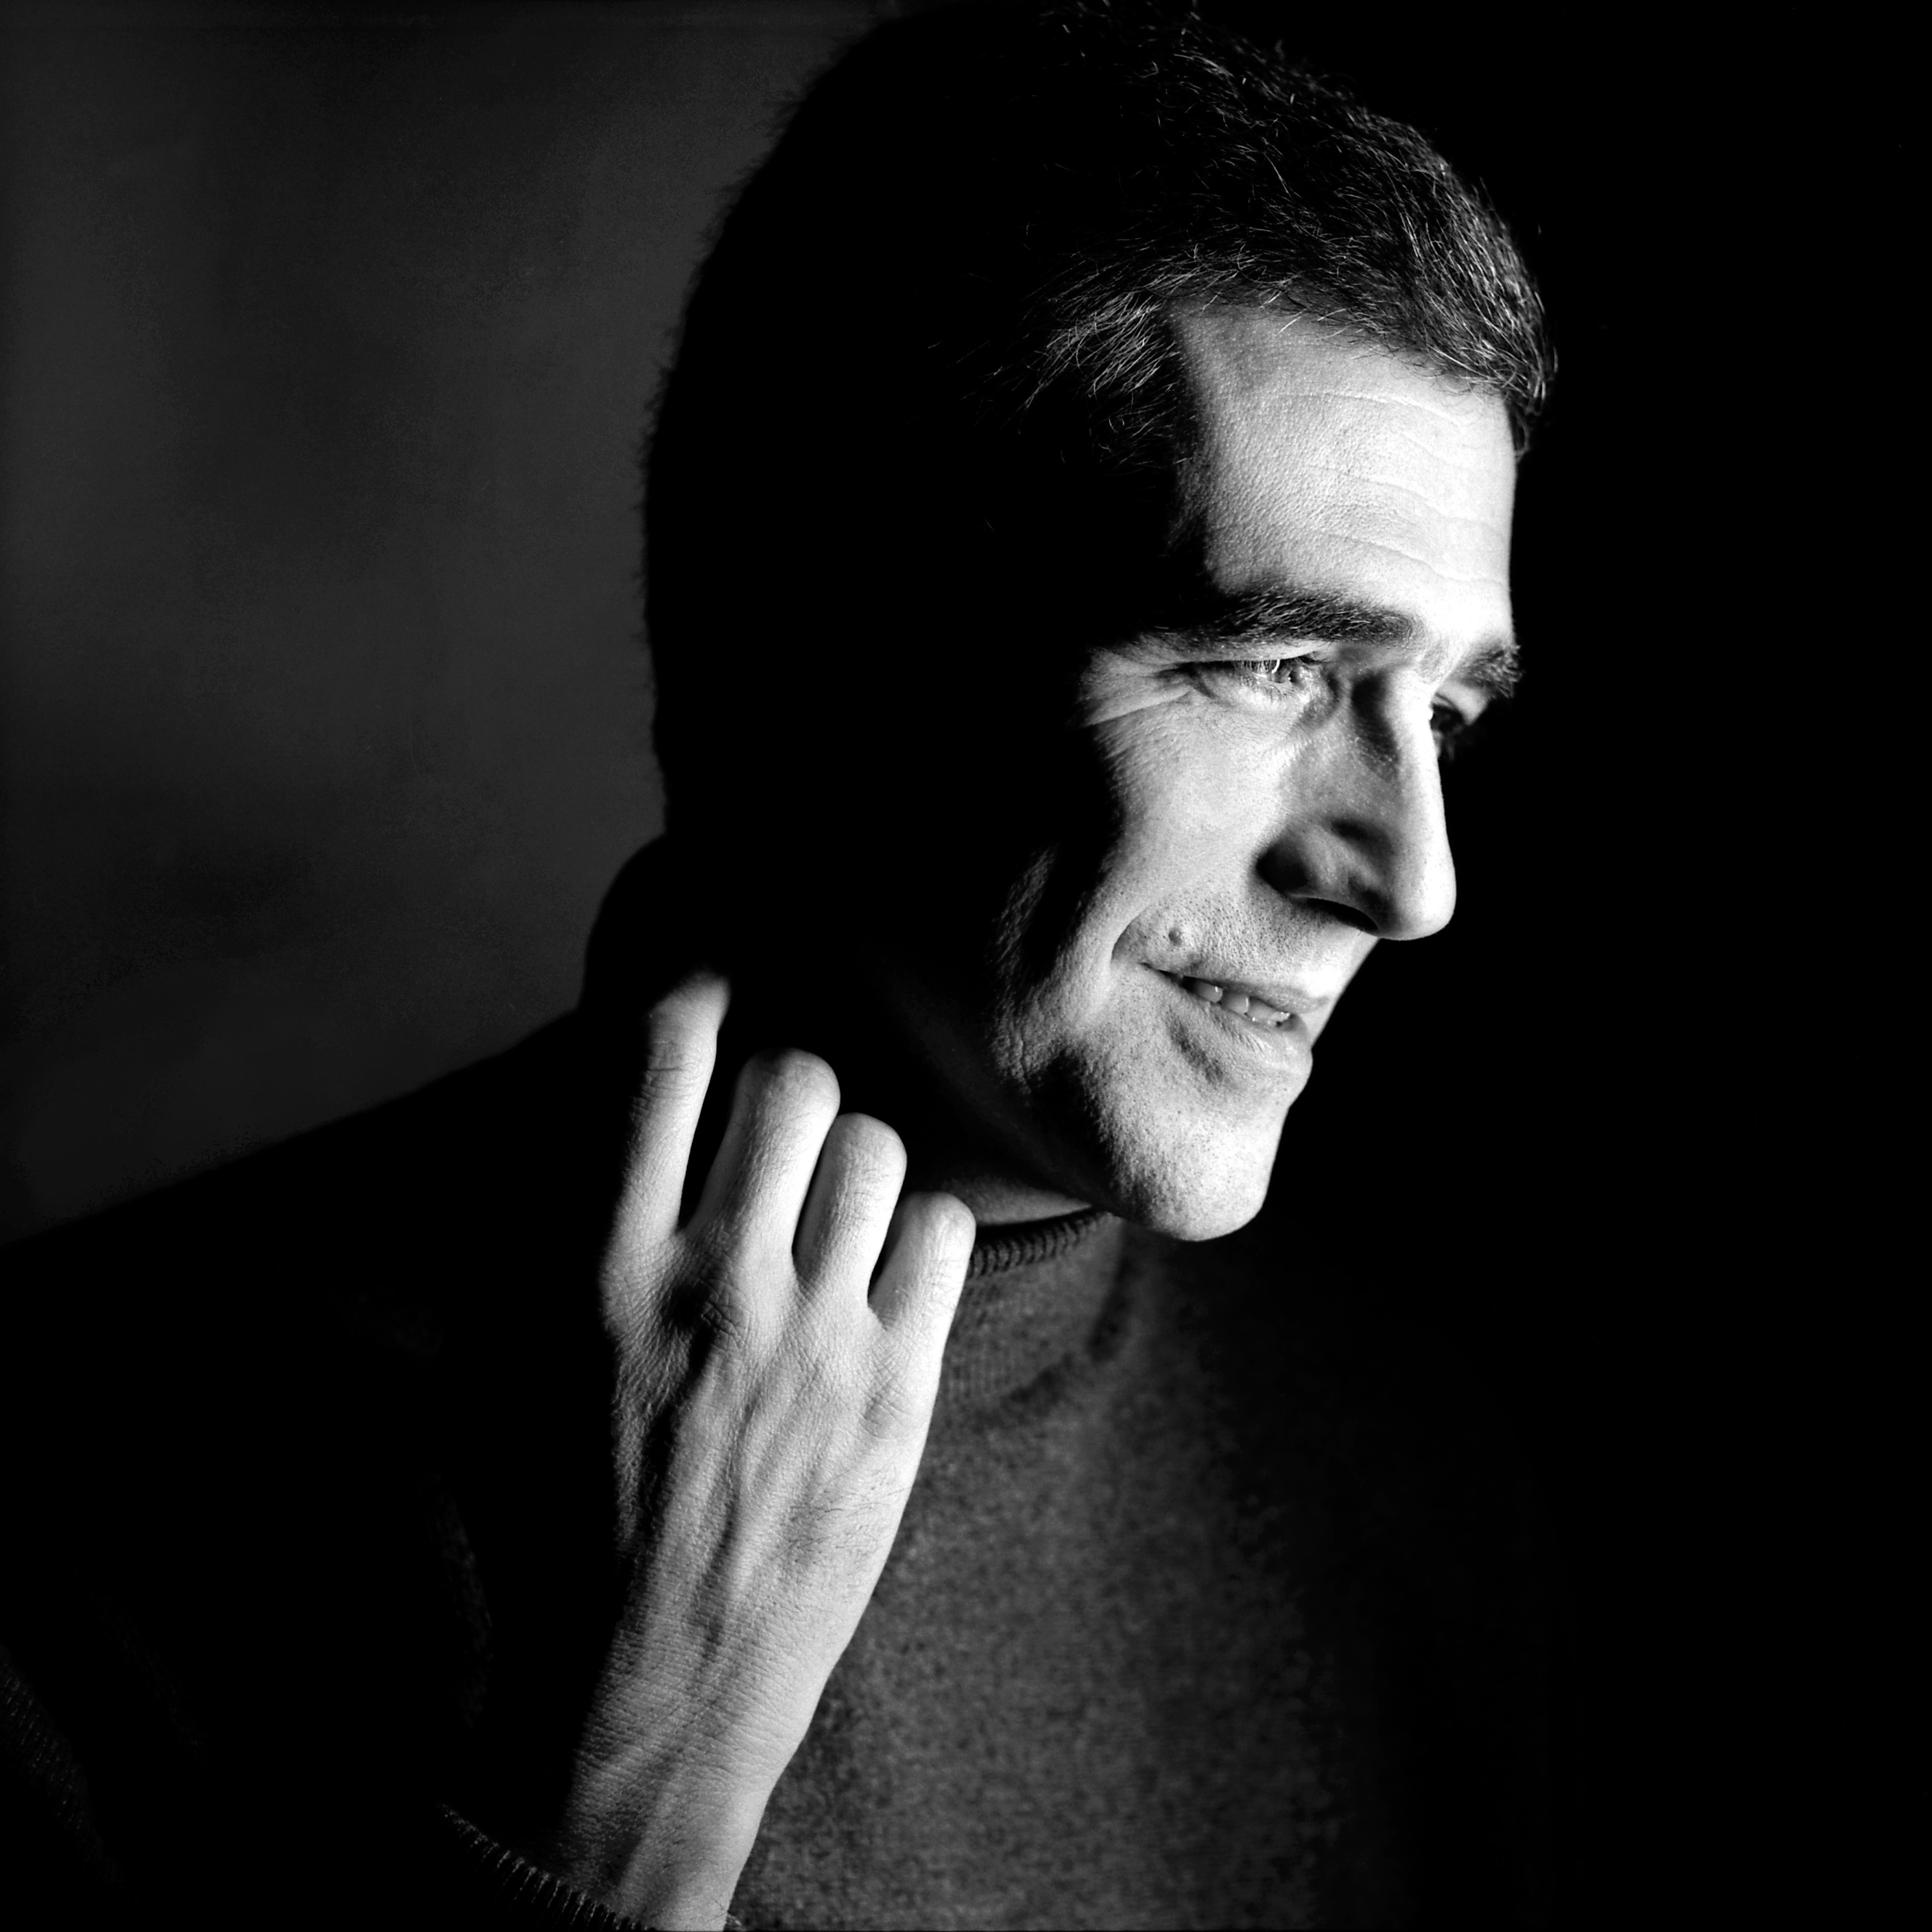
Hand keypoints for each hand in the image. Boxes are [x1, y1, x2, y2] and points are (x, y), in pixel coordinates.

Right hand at [544, 972, 973, 1928]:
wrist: (641, 1697)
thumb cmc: (548, 1525)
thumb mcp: (492, 1370)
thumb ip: (529, 1227)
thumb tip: (578, 1103)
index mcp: (598, 1272)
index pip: (660, 1062)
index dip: (689, 996)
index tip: (702, 995)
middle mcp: (716, 1288)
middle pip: (793, 1077)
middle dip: (781, 1071)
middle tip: (769, 1108)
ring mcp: (820, 1340)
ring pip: (877, 1144)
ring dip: (848, 1145)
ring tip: (824, 1188)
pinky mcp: (899, 1393)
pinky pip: (943, 1230)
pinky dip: (915, 1219)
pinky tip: (878, 1252)